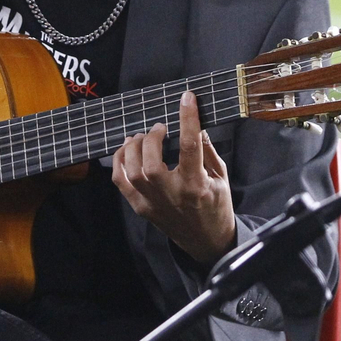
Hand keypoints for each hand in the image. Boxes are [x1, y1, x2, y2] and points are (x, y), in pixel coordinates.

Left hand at [113, 91, 235, 263]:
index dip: (188, 118)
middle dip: (153, 137)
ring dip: (134, 147)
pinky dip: (118, 162)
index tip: (187, 98)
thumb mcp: (221, 177)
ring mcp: (153, 203)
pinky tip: (128, 150)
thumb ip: (208, 150)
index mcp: (197, 185)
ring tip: (143, 137)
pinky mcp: (141, 208)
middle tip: (160, 127)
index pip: (190, 146)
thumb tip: (197, 124)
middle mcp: (172, 195)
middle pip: (152, 161)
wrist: (207, 242)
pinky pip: (120, 182)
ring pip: (132, 171)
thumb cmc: (216, 206)